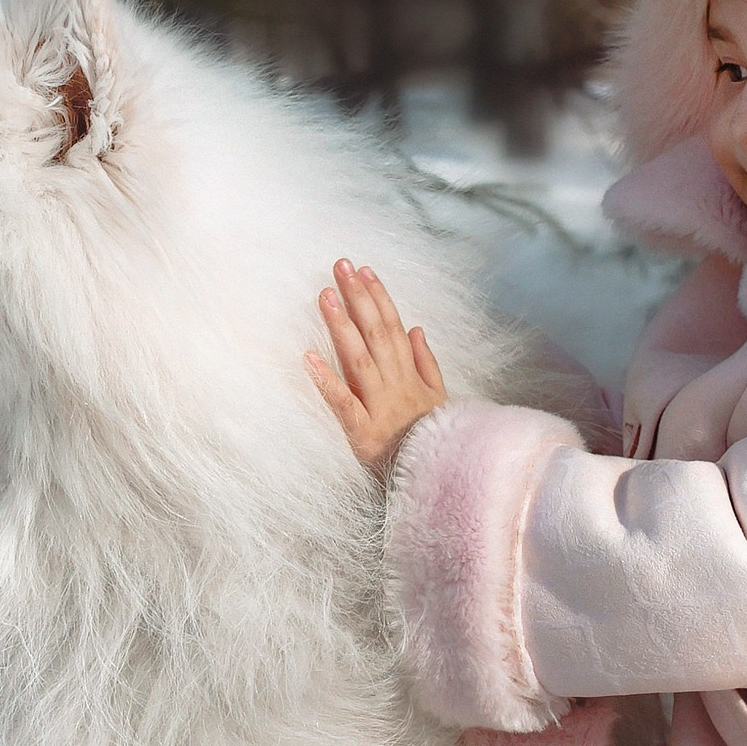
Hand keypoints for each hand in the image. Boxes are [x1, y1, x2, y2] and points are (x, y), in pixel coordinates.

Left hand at [307, 259, 448, 476]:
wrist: (437, 479)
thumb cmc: (434, 441)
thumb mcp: (438, 400)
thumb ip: (427, 363)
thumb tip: (416, 328)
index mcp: (410, 377)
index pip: (393, 328)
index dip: (379, 297)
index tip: (364, 271)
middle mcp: (395, 386)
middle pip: (375, 334)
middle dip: (358, 298)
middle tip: (340, 266)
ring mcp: (379, 408)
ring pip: (358, 360)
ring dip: (342, 326)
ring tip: (325, 296)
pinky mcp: (361, 434)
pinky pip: (342, 404)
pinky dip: (326, 380)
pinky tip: (308, 358)